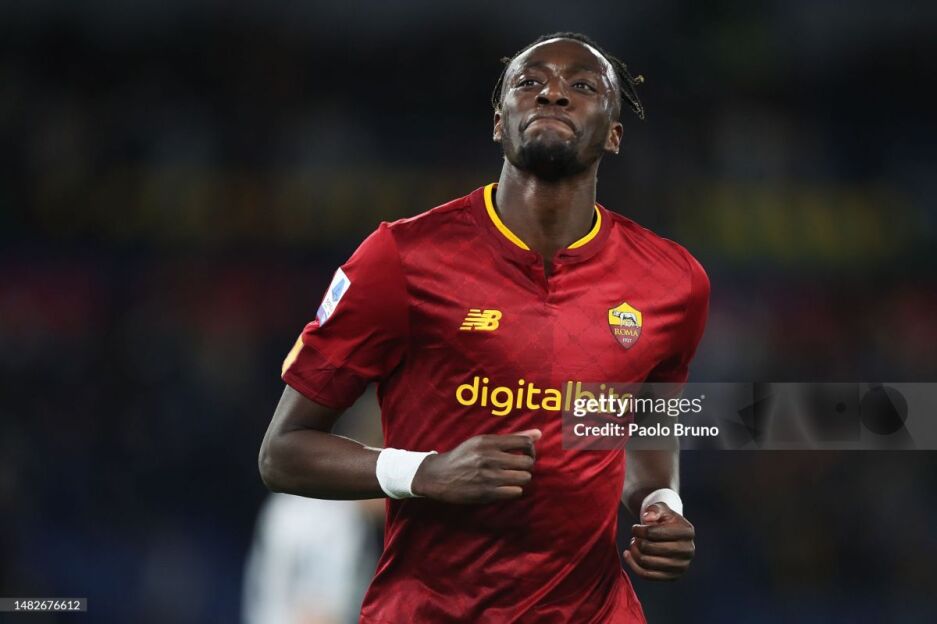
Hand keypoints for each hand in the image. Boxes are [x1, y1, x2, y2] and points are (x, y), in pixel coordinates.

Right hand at [411, 429, 540, 503]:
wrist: (438, 477)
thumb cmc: (463, 457)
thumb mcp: (482, 442)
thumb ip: (511, 438)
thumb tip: (539, 433)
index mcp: (488, 442)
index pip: (524, 442)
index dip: (531, 449)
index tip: (525, 453)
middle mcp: (489, 457)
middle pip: (527, 462)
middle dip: (526, 465)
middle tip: (518, 467)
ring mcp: (488, 476)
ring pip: (524, 478)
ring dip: (520, 479)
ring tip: (511, 477)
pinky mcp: (486, 493)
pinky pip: (515, 492)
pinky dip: (513, 490)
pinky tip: (504, 487)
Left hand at [623, 502, 694, 580]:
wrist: (672, 535)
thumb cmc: (664, 519)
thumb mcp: (661, 509)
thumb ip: (654, 509)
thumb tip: (647, 518)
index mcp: (687, 532)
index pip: (654, 533)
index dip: (639, 530)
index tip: (635, 528)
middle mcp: (688, 551)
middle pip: (649, 548)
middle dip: (637, 541)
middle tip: (635, 537)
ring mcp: (682, 566)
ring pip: (646, 562)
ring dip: (634, 552)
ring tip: (633, 544)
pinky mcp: (673, 577)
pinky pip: (647, 575)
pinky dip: (633, 565)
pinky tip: (628, 555)